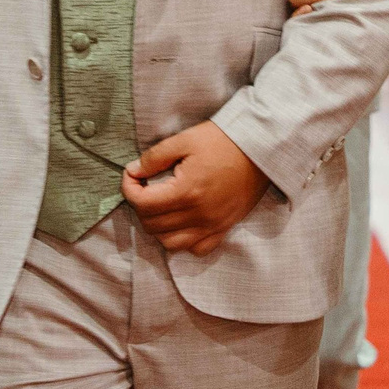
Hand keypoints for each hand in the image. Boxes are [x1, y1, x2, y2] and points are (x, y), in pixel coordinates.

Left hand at [122, 121, 270, 256]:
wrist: (260, 148)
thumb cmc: (223, 140)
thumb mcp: (185, 139)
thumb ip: (155, 157)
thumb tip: (133, 171)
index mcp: (186, 191)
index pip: (142, 203)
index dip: (127, 188)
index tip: (131, 175)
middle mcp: (198, 214)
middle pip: (152, 225)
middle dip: (140, 205)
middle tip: (145, 186)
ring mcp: (212, 225)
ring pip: (170, 243)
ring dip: (157, 227)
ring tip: (160, 205)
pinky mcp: (224, 228)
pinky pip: (197, 249)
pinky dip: (183, 241)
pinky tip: (182, 222)